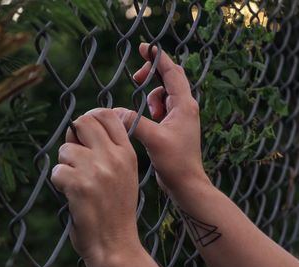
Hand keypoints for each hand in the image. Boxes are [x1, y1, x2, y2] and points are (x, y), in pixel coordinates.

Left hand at [51, 109, 141, 263]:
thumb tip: (76, 128)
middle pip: (83, 123)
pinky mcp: (79, 185)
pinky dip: (59, 183)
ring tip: (77, 183)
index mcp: (127, 153)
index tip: (82, 129)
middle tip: (74, 155)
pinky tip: (72, 195)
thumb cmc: (116, 208)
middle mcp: (114, 157)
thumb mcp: (124, 174)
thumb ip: (107, 149)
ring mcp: (97, 170)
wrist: (115, 243)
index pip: (107, 115)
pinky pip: (57, 171)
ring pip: (66, 149)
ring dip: (65, 165)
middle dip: (73, 136)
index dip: (90, 117)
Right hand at [114, 43, 209, 196]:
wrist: (186, 182)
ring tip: (150, 115)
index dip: (157, 57)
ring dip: (151, 98)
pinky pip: (162, 107)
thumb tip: (115, 111)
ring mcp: (180, 116)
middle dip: (152, 75)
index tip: (144, 48)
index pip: (172, 72)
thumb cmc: (175, 162)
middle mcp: (185, 107)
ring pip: (163, 94)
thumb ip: (134, 122)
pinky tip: (150, 122)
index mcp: (184, 105)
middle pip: (168, 78)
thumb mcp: (153, 139)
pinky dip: (152, 109)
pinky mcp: (174, 125)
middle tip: (135, 78)